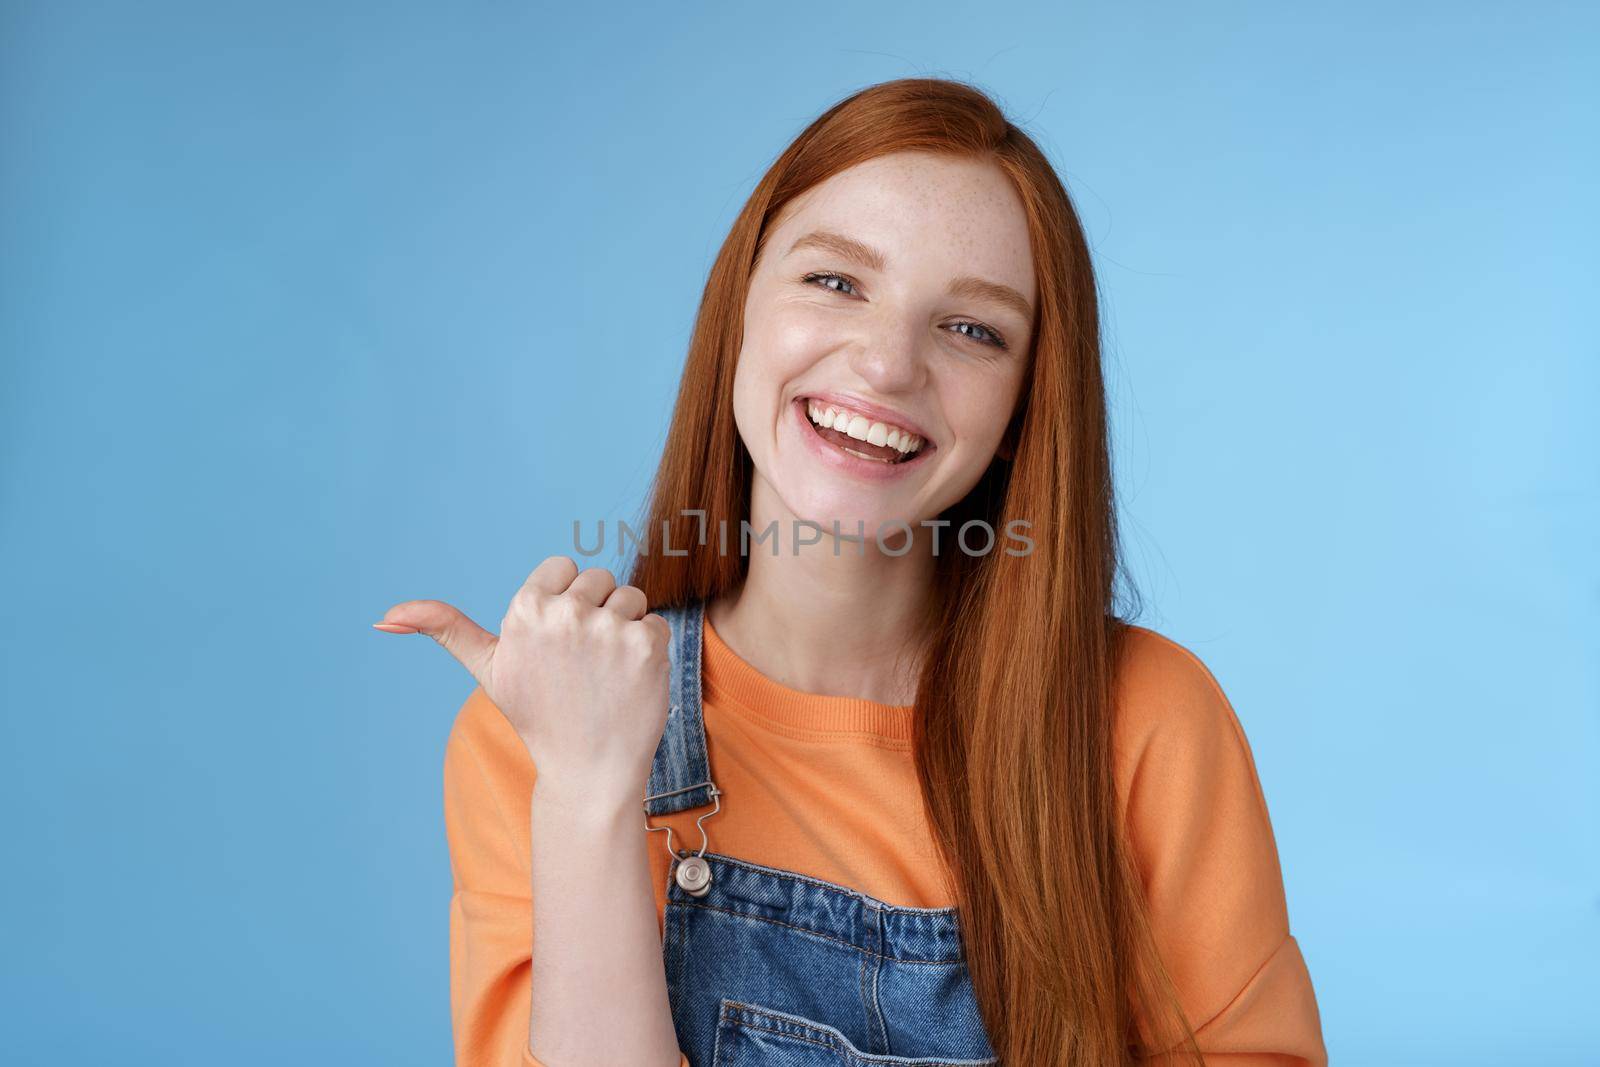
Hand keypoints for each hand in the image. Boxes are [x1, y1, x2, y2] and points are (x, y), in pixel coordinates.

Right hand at [373, 556, 673, 799]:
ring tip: (605, 672)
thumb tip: (383, 618)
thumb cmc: (538, 716)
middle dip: (596, 613)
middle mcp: (565, 613)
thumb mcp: (488, 670)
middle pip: (599, 578)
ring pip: (630, 598)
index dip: (564, 601)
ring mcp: (608, 628)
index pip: (562, 567)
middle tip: (582, 663)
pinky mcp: (646, 645)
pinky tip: (629, 681)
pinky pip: (656, 622)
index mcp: (524, 609)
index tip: (557, 642)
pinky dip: (649, 649)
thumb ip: (444, 629)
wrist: (588, 772)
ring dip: (625, 629)